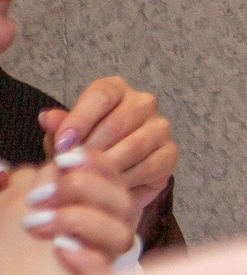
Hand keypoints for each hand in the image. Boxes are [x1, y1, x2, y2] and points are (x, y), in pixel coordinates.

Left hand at [0, 161, 135, 274]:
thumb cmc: (8, 257)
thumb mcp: (10, 215)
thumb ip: (13, 190)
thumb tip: (4, 173)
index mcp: (90, 209)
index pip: (110, 178)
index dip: (94, 164)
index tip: (60, 160)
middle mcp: (102, 235)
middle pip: (120, 200)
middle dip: (83, 189)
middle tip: (36, 199)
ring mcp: (102, 263)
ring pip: (120, 236)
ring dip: (81, 221)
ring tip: (35, 226)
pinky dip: (87, 260)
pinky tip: (61, 251)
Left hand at [38, 77, 174, 216]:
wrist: (105, 175)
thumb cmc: (84, 148)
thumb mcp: (63, 137)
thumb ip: (58, 126)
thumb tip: (47, 118)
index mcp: (115, 90)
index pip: (101, 96)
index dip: (80, 120)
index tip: (62, 144)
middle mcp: (143, 103)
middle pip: (118, 122)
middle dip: (92, 148)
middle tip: (74, 167)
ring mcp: (160, 128)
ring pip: (135, 145)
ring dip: (109, 164)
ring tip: (90, 178)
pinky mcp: (170, 153)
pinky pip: (150, 166)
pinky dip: (128, 178)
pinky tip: (111, 184)